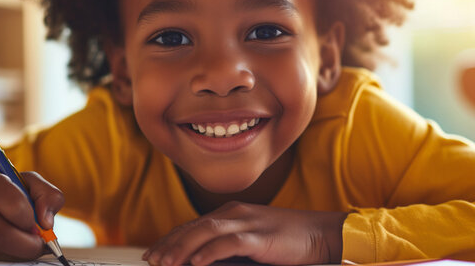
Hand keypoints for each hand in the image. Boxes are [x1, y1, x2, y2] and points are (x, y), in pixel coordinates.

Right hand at [0, 170, 64, 260]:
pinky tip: (16, 247)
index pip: (13, 205)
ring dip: (20, 253)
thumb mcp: (33, 184)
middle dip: (27, 245)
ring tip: (29, 244)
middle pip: (1, 234)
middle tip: (40, 245)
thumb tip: (46, 223)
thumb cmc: (11, 191)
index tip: (40, 226)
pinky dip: (10, 256)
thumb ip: (48, 196)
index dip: (31, 220)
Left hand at [143, 201, 346, 265]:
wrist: (323, 233)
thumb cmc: (289, 242)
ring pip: (206, 232)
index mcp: (231, 213)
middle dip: (169, 245)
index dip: (170, 239)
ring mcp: (249, 222)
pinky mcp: (262, 236)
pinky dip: (210, 252)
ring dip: (182, 248)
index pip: (192, 226)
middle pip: (193, 227)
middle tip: (151, 261)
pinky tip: (196, 263)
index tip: (151, 255)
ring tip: (165, 263)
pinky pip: (231, 243)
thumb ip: (228, 248)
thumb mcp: (252, 242)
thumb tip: (201, 262)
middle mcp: (235, 213)